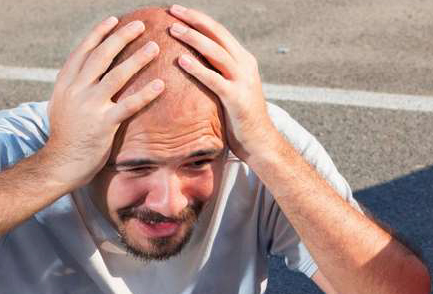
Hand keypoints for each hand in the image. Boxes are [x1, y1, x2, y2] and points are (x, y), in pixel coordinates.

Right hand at [43, 17, 164, 188]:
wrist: (60, 163)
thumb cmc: (64, 137)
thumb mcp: (61, 105)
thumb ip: (73, 87)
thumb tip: (85, 73)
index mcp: (65, 83)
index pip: (84, 51)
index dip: (99, 34)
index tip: (114, 20)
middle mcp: (76, 90)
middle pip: (102, 56)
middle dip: (122, 37)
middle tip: (141, 25)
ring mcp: (90, 106)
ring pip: (117, 75)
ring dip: (137, 58)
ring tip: (155, 47)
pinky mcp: (104, 124)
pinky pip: (129, 105)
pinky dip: (146, 93)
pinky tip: (161, 84)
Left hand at [167, 5, 279, 161]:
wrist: (260, 142)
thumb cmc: (239, 119)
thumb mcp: (230, 90)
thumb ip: (217, 75)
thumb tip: (190, 65)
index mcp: (243, 60)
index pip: (219, 32)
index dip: (199, 19)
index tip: (178, 11)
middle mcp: (245, 65)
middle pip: (217, 34)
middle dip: (194, 20)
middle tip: (172, 10)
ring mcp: (243, 81)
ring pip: (216, 52)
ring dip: (193, 38)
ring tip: (173, 29)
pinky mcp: (237, 99)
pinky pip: (214, 79)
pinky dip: (197, 68)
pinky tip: (181, 60)